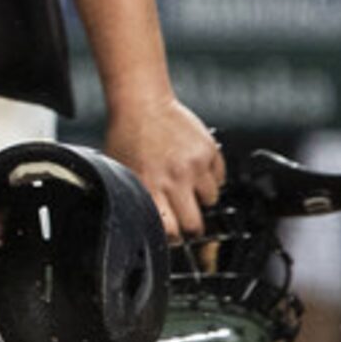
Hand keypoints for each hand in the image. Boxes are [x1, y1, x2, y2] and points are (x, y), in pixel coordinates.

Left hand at [102, 96, 224, 241]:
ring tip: (186, 184)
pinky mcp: (209, 151)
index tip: (172, 235)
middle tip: (185, 218)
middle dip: (191, 226)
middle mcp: (174, 179)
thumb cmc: (127, 135)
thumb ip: (133, 197)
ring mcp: (194, 165)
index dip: (172, 237)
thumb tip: (140, 221)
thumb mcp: (120, 172)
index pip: (169, 231)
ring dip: (201, 197)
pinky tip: (194, 167)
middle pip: (195, 224)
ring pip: (211, 201)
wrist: (142, 103)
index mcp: (148, 187)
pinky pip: (220, 177)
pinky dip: (210, 177)